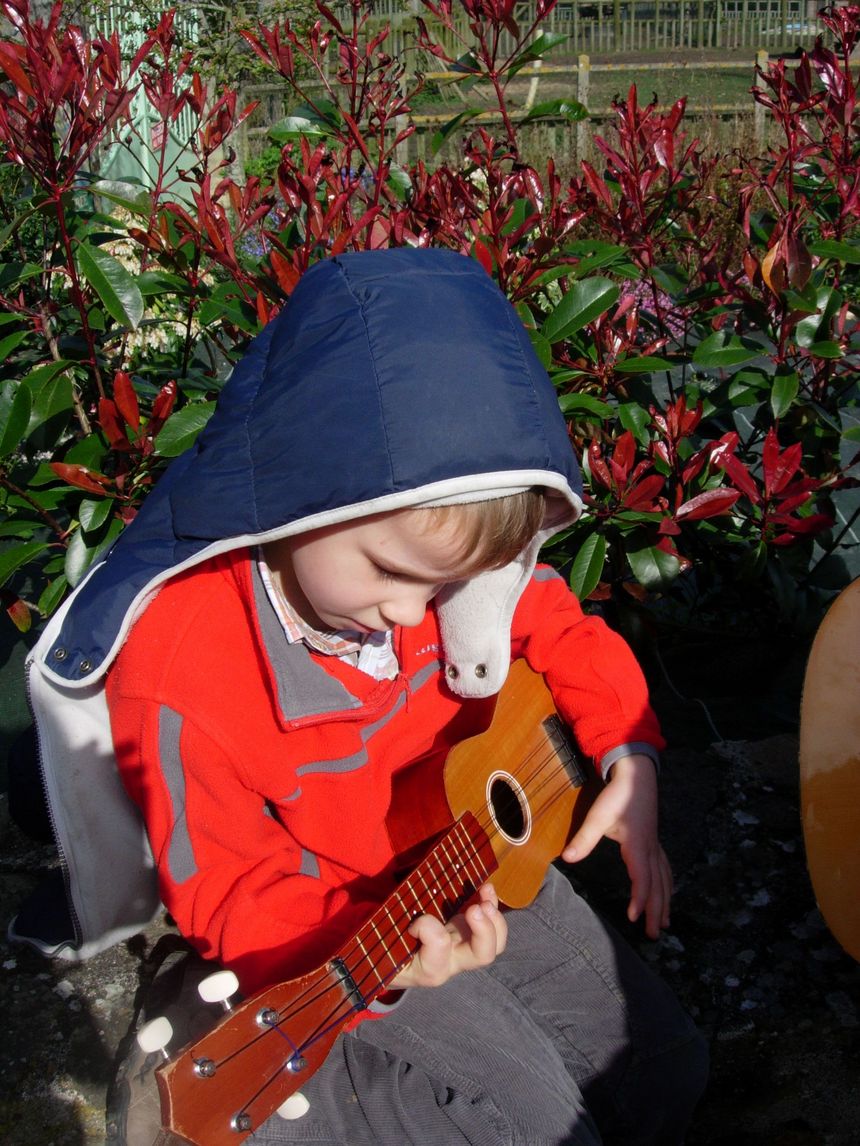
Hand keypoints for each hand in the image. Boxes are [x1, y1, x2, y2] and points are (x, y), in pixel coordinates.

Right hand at [389, 882, 506, 988]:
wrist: (396, 965)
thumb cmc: (385, 954)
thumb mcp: (381, 948)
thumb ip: (384, 932)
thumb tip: (364, 910)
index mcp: (427, 968)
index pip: (438, 948)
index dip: (428, 928)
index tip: (413, 924)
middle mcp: (451, 962)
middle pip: (482, 955)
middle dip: (484, 930)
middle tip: (474, 909)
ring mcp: (463, 948)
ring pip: (495, 944)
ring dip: (494, 918)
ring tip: (485, 893)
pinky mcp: (468, 935)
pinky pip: (493, 928)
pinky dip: (492, 904)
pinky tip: (486, 888)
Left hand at [562, 754, 672, 938]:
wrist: (637, 775)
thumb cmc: (618, 795)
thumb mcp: (598, 816)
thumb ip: (584, 838)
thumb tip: (566, 859)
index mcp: (638, 846)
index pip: (641, 880)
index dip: (639, 900)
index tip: (633, 918)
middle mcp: (650, 850)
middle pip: (657, 886)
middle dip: (656, 911)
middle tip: (654, 935)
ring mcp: (655, 846)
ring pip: (664, 879)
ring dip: (665, 902)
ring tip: (666, 923)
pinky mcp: (654, 841)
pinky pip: (665, 869)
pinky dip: (667, 885)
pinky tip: (667, 892)